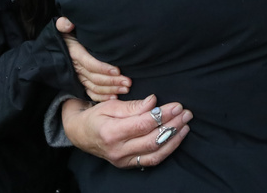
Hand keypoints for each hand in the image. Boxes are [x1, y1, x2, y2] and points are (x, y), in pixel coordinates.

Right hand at [57, 17, 131, 100]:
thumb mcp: (64, 27)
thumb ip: (64, 24)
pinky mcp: (81, 81)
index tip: (118, 70)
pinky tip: (114, 97)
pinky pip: (91, 92)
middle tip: (128, 82)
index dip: (103, 68)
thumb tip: (67, 23)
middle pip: (95, 77)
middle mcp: (76, 67)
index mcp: (74, 53)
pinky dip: (102, 97)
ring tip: (126, 89)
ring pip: (95, 86)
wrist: (60, 43)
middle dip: (112, 81)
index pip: (89, 63)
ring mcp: (78, 76)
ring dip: (111, 89)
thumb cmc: (67, 33)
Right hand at [61, 94, 191, 168]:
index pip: (143, 124)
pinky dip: (167, 150)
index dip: (162, 115)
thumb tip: (153, 102)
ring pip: (155, 153)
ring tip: (185, 125)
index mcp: (111, 133)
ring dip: (174, 139)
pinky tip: (177, 138)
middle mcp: (118, 150)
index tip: (177, 105)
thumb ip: (132, 106)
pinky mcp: (128, 164)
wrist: (81, 135)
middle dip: (172, 125)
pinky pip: (152, 160)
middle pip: (152, 139)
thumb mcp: (110, 105)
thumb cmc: (96, 117)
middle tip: (186, 113)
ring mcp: (124, 160)